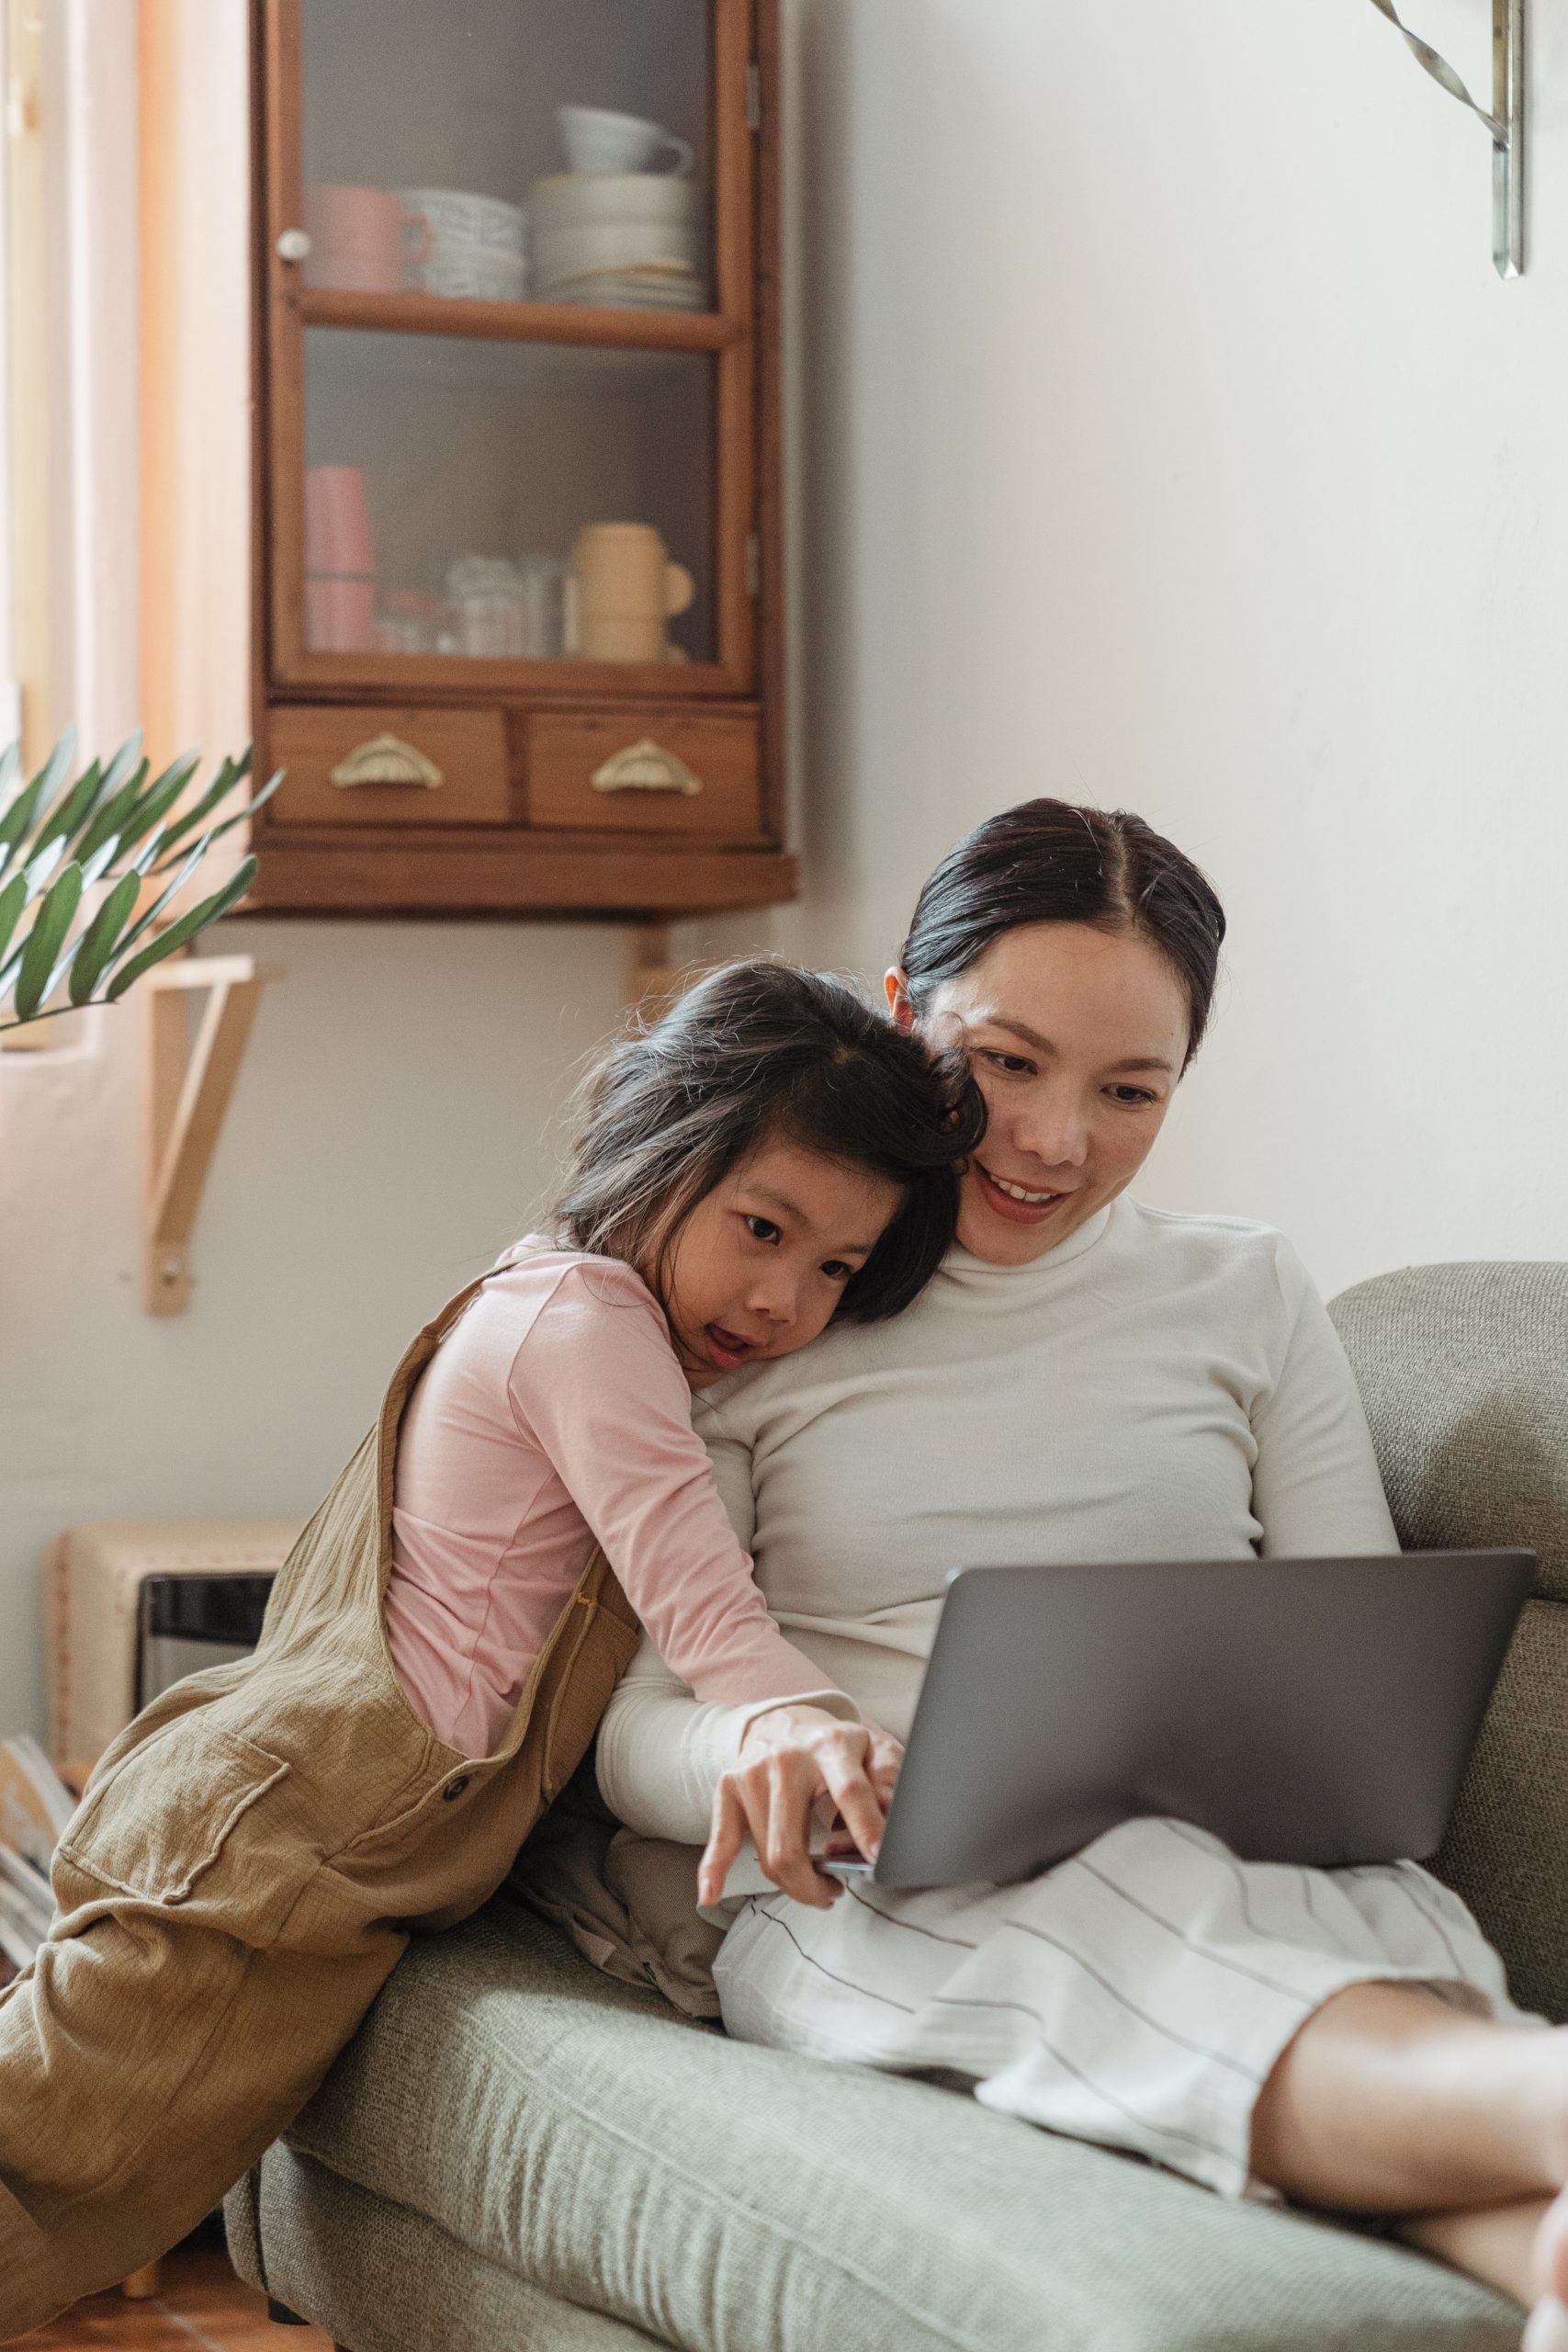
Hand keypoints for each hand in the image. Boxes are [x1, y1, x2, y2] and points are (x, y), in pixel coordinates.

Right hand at [697, 1705, 899, 1909]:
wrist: (786, 1719)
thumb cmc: (836, 1746)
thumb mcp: (874, 1750)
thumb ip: (890, 1782)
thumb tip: (894, 1822)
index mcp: (830, 1746)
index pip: (849, 1791)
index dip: (865, 1827)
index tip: (878, 1859)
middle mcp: (786, 1758)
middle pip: (791, 1846)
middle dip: (814, 1886)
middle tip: (835, 1891)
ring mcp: (752, 1773)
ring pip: (767, 1855)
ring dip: (794, 1885)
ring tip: (816, 1883)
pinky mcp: (728, 1786)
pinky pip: (720, 1837)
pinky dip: (713, 1870)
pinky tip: (710, 1894)